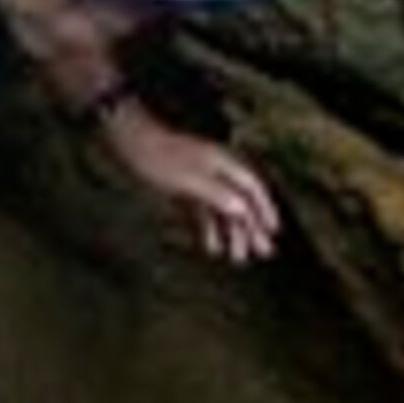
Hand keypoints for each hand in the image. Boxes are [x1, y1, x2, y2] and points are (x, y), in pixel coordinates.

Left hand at [105, 112, 284, 263]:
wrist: (130, 144)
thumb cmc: (159, 158)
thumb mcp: (189, 178)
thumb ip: (217, 194)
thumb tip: (242, 211)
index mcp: (222, 163)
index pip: (252, 187)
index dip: (265, 210)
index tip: (273, 232)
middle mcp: (216, 171)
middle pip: (240, 202)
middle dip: (251, 229)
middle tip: (261, 254)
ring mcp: (200, 180)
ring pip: (222, 210)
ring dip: (231, 234)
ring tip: (236, 258)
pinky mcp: (184, 188)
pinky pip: (203, 212)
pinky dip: (208, 229)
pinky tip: (210, 247)